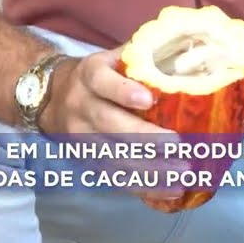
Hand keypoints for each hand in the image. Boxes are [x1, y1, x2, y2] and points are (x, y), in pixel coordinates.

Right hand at [36, 48, 184, 202]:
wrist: (53, 98)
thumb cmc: (100, 75)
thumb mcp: (113, 57)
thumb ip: (144, 55)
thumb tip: (190, 51)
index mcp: (89, 75)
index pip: (103, 82)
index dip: (123, 91)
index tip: (148, 99)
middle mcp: (81, 106)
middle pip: (109, 124)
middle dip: (144, 137)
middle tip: (177, 144)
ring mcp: (81, 138)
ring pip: (113, 156)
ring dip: (149, 168)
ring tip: (182, 173)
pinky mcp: (87, 161)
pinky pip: (115, 177)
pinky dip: (143, 187)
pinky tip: (170, 190)